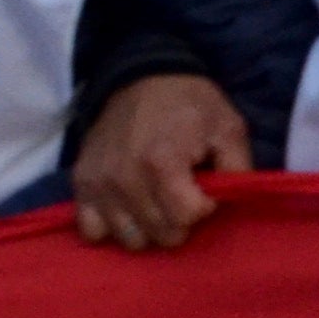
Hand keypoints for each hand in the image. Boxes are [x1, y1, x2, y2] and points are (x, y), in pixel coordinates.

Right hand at [71, 73, 245, 249]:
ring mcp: (99, 184)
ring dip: (150, 228)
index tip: (205, 188)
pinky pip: (94, 232)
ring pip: (130, 239)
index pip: (187, 217)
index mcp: (163, 163)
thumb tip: (231, 203)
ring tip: (158, 202)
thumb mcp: (229, 126)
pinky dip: (113, 227)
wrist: (141, 78)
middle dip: (181, 222)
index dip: (205, 207)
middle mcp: (125, 179)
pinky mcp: (81, 185)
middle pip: (161, 233)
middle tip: (183, 196)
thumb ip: (237, 168)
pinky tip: (129, 208)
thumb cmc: (190, 104)